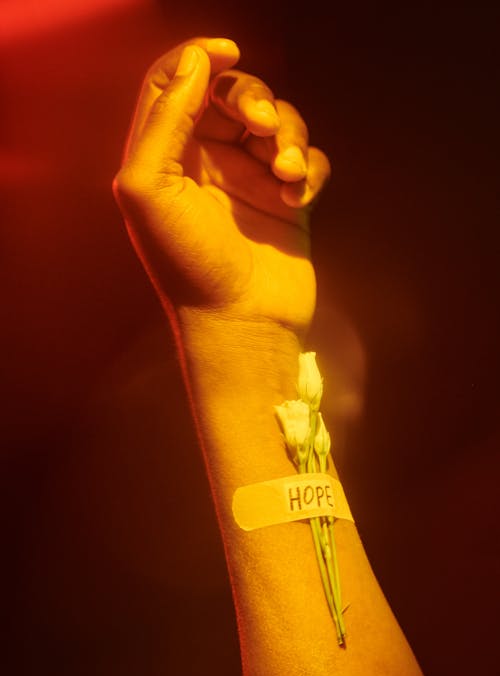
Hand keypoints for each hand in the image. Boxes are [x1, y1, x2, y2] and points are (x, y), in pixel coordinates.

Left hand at [113, 37, 330, 334]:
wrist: (238, 324)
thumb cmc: (186, 263)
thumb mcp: (148, 188)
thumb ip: (164, 118)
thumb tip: (197, 59)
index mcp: (167, 157)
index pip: (176, 85)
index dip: (198, 58)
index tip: (226, 52)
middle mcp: (208, 164)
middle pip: (233, 94)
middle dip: (252, 98)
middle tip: (261, 127)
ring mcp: (251, 183)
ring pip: (279, 122)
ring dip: (288, 134)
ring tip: (287, 172)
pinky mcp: (289, 203)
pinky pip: (311, 161)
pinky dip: (311, 168)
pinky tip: (299, 195)